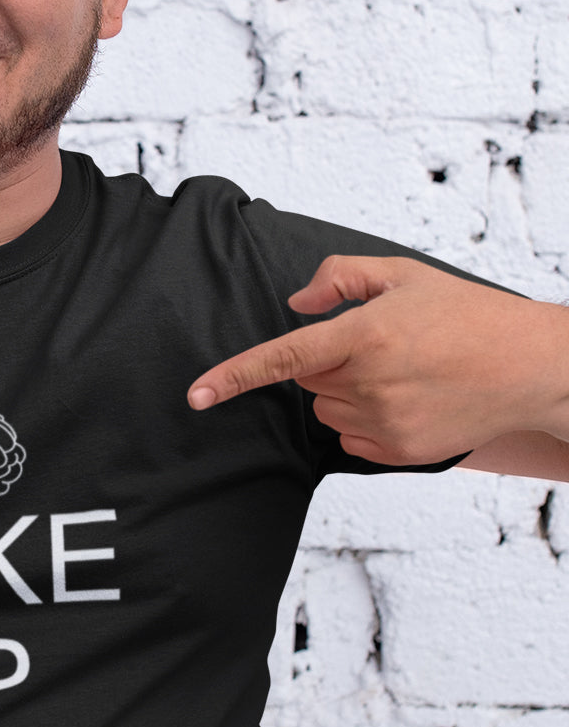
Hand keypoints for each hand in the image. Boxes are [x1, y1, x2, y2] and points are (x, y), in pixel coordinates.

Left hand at [186, 255, 568, 465]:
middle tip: (378, 345)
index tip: (195, 395)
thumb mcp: (403, 275)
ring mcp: (385, 422)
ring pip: (326, 408)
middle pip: (306, 379)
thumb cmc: (466, 315)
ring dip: (345, 390)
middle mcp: (370, 383)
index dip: (233, 377)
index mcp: (364, 335)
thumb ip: (339, 276)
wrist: (530, 367)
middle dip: (326, 361)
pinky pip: (349, 436)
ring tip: (400, 370)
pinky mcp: (399, 451)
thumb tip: (297, 302)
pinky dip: (363, 418)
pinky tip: (404, 398)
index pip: (282, 358)